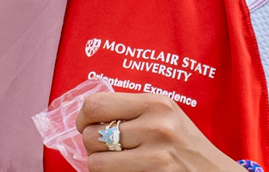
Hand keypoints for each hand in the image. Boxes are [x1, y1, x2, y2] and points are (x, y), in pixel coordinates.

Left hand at [77, 92, 241, 171]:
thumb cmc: (185, 146)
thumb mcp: (166, 116)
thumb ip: (133, 111)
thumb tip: (86, 116)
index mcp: (157, 103)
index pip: (96, 104)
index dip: (83, 119)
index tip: (87, 127)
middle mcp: (157, 126)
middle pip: (92, 136)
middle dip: (94, 147)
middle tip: (109, 150)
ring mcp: (157, 156)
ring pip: (96, 163)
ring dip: (102, 167)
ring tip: (120, 164)